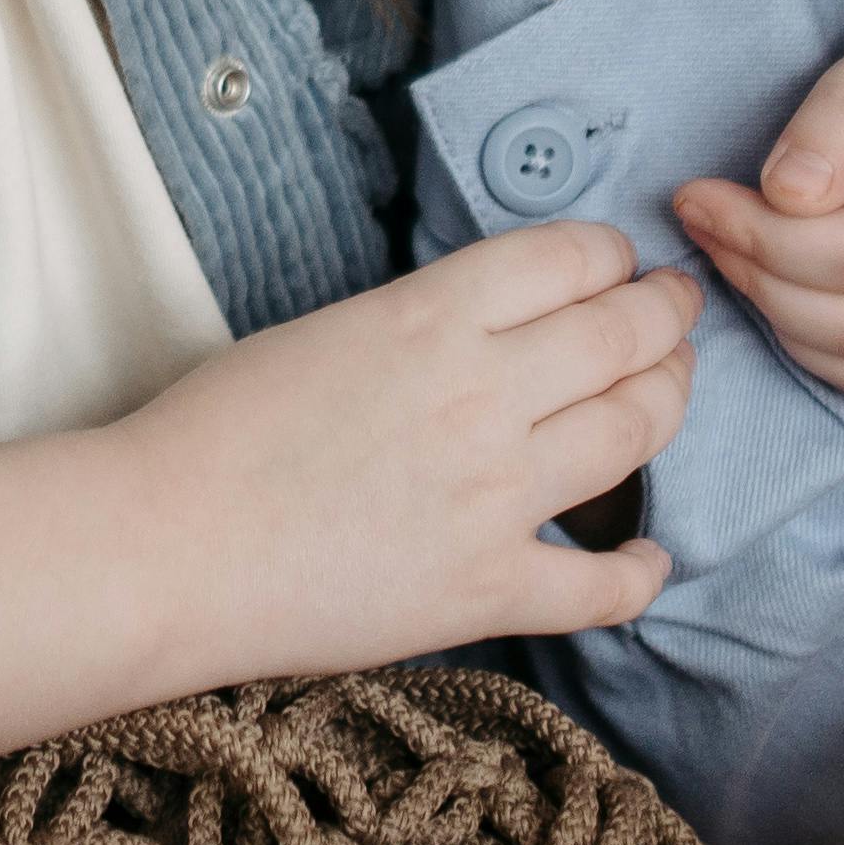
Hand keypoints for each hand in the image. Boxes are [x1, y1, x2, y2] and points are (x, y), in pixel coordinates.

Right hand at [111, 221, 697, 674]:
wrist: (164, 544)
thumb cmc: (213, 431)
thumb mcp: (326, 330)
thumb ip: (420, 324)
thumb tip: (483, 329)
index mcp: (430, 316)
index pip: (568, 258)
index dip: (612, 256)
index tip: (620, 264)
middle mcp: (481, 394)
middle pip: (623, 337)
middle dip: (667, 315)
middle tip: (679, 311)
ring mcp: (493, 495)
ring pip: (633, 433)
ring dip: (669, 402)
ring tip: (672, 391)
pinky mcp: (486, 588)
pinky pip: (600, 584)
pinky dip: (640, 570)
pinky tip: (652, 555)